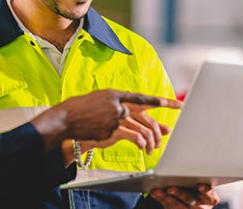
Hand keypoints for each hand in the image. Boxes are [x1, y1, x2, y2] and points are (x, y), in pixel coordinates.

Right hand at [30, 90, 180, 149]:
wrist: (66, 118)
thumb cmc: (83, 110)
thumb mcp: (101, 101)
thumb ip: (119, 105)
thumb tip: (135, 111)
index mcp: (116, 94)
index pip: (143, 98)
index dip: (160, 101)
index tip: (175, 104)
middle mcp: (118, 105)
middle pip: (146, 115)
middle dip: (160, 125)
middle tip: (168, 133)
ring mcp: (116, 117)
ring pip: (142, 128)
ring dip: (150, 139)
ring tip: (152, 147)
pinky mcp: (112, 130)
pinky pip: (133, 137)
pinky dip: (140, 142)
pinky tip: (142, 147)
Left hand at [150, 184, 219, 208]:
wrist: (194, 201)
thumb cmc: (198, 187)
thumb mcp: (202, 183)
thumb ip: (197, 178)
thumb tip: (188, 165)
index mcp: (211, 198)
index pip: (209, 193)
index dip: (204, 189)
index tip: (199, 186)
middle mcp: (202, 207)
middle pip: (190, 200)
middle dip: (180, 194)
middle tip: (170, 188)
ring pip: (177, 205)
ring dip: (166, 198)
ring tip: (157, 191)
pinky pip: (169, 207)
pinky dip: (161, 199)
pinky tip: (155, 193)